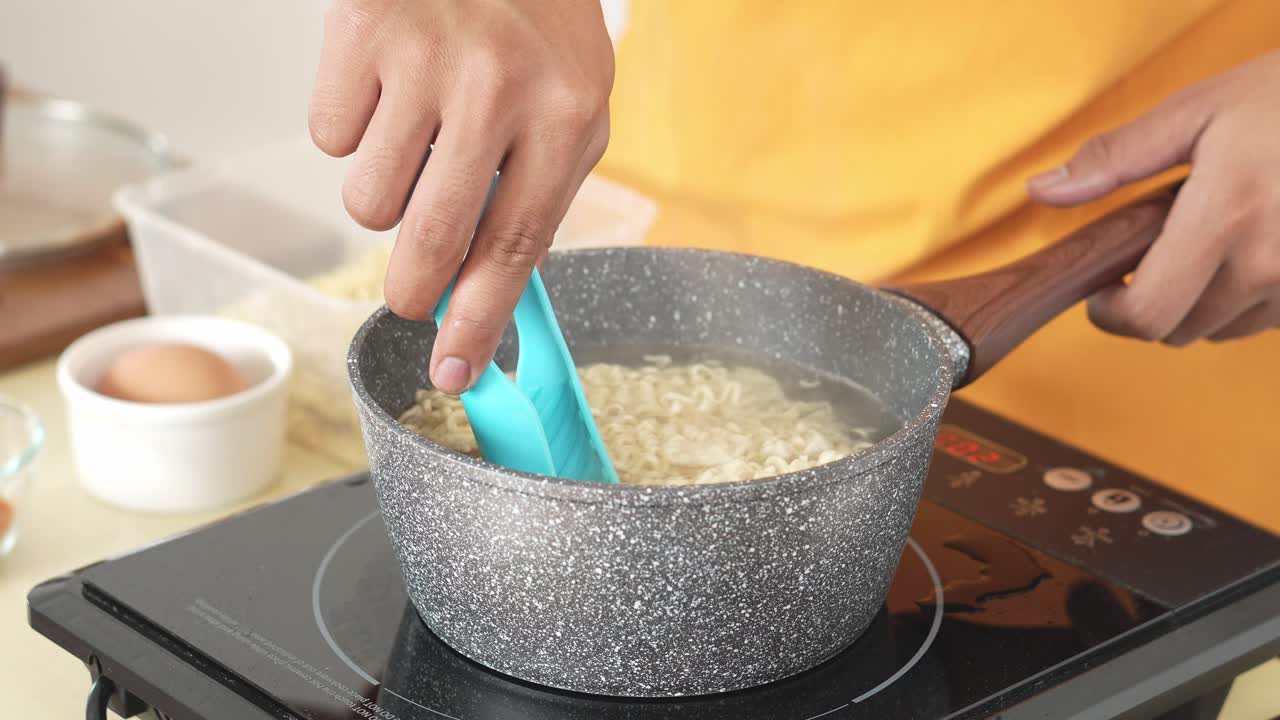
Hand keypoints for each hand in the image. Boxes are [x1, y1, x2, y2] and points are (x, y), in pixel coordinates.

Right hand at [310, 0, 613, 391]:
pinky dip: (355, 130)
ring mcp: (422, 55)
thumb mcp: (573, 106)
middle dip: (414, 290)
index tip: (453, 373)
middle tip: (411, 293)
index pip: (516, 245)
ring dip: (388, 192)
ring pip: (368, 200)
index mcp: (566, 112)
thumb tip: (483, 297)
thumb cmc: (537, 27)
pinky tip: (390, 90)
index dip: (479, 320)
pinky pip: (330, 139)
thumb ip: (537, 195)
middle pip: (430, 240)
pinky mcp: (358, 29)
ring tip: (420, 138)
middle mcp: (495, 85)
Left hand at [1027, 50, 1279, 345]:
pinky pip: (1265, 318)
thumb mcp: (1195, 111)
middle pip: (1181, 330)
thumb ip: (1116, 158)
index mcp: (1225, 219)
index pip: (1149, 315)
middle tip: (1150, 255)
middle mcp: (1269, 262)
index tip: (1102, 290)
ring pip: (1223, 329)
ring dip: (1198, 302)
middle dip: (1150, 304)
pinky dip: (1243, 297)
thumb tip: (1042, 191)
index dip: (1112, 315)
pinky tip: (1245, 246)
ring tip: (1205, 241)